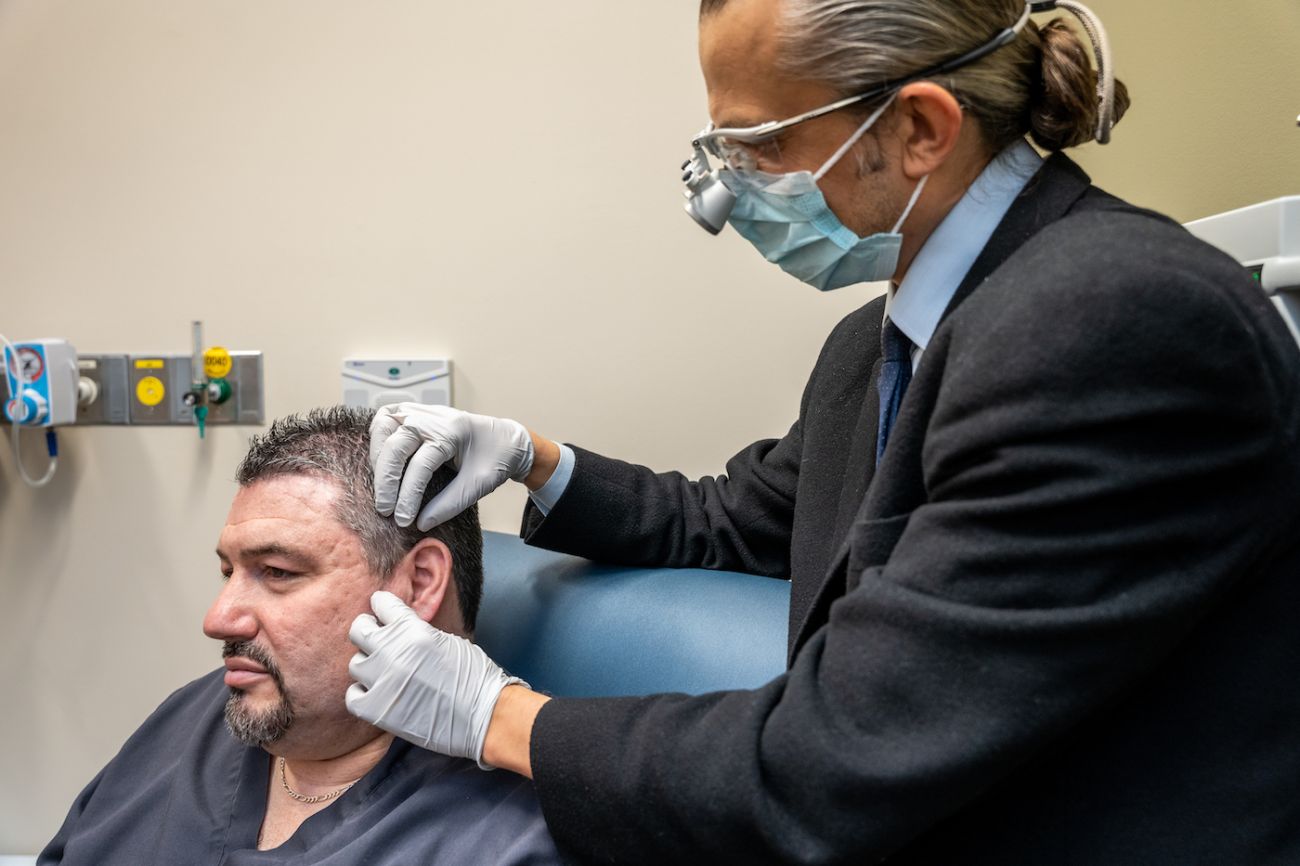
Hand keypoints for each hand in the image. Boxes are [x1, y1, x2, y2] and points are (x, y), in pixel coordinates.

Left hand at [346, 591, 526, 767]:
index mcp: (413, 629)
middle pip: (359, 629)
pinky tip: (379, 693)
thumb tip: (397, 628)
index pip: (381, 603)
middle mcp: (393, 651)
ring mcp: (382, 681)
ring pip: (356, 663)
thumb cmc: (474, 677)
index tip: (385, 613)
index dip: (383, 607)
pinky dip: (363, 693)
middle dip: (368, 631)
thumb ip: (417, 631)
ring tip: (385, 672)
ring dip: (369, 665)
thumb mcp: (447, 640)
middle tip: (378, 640)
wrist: (484, 716)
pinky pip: (353, 695)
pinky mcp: (377, 710)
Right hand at [370, 403, 533, 529]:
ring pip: (384, 425)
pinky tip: (379, 461)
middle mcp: (434, 417)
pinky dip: (377, 438)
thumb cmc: (495, 460)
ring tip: (380, 486)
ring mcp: (422, 411)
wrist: (507, 440)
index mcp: (454, 432)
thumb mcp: (478, 485)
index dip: (408, 495)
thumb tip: (421, 524)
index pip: (421, 465)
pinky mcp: (415, 412)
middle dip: (387, 481)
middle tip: (385, 510)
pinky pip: (386, 418)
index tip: (403, 520)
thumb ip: (450, 504)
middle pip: (397, 445)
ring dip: (377, 457)